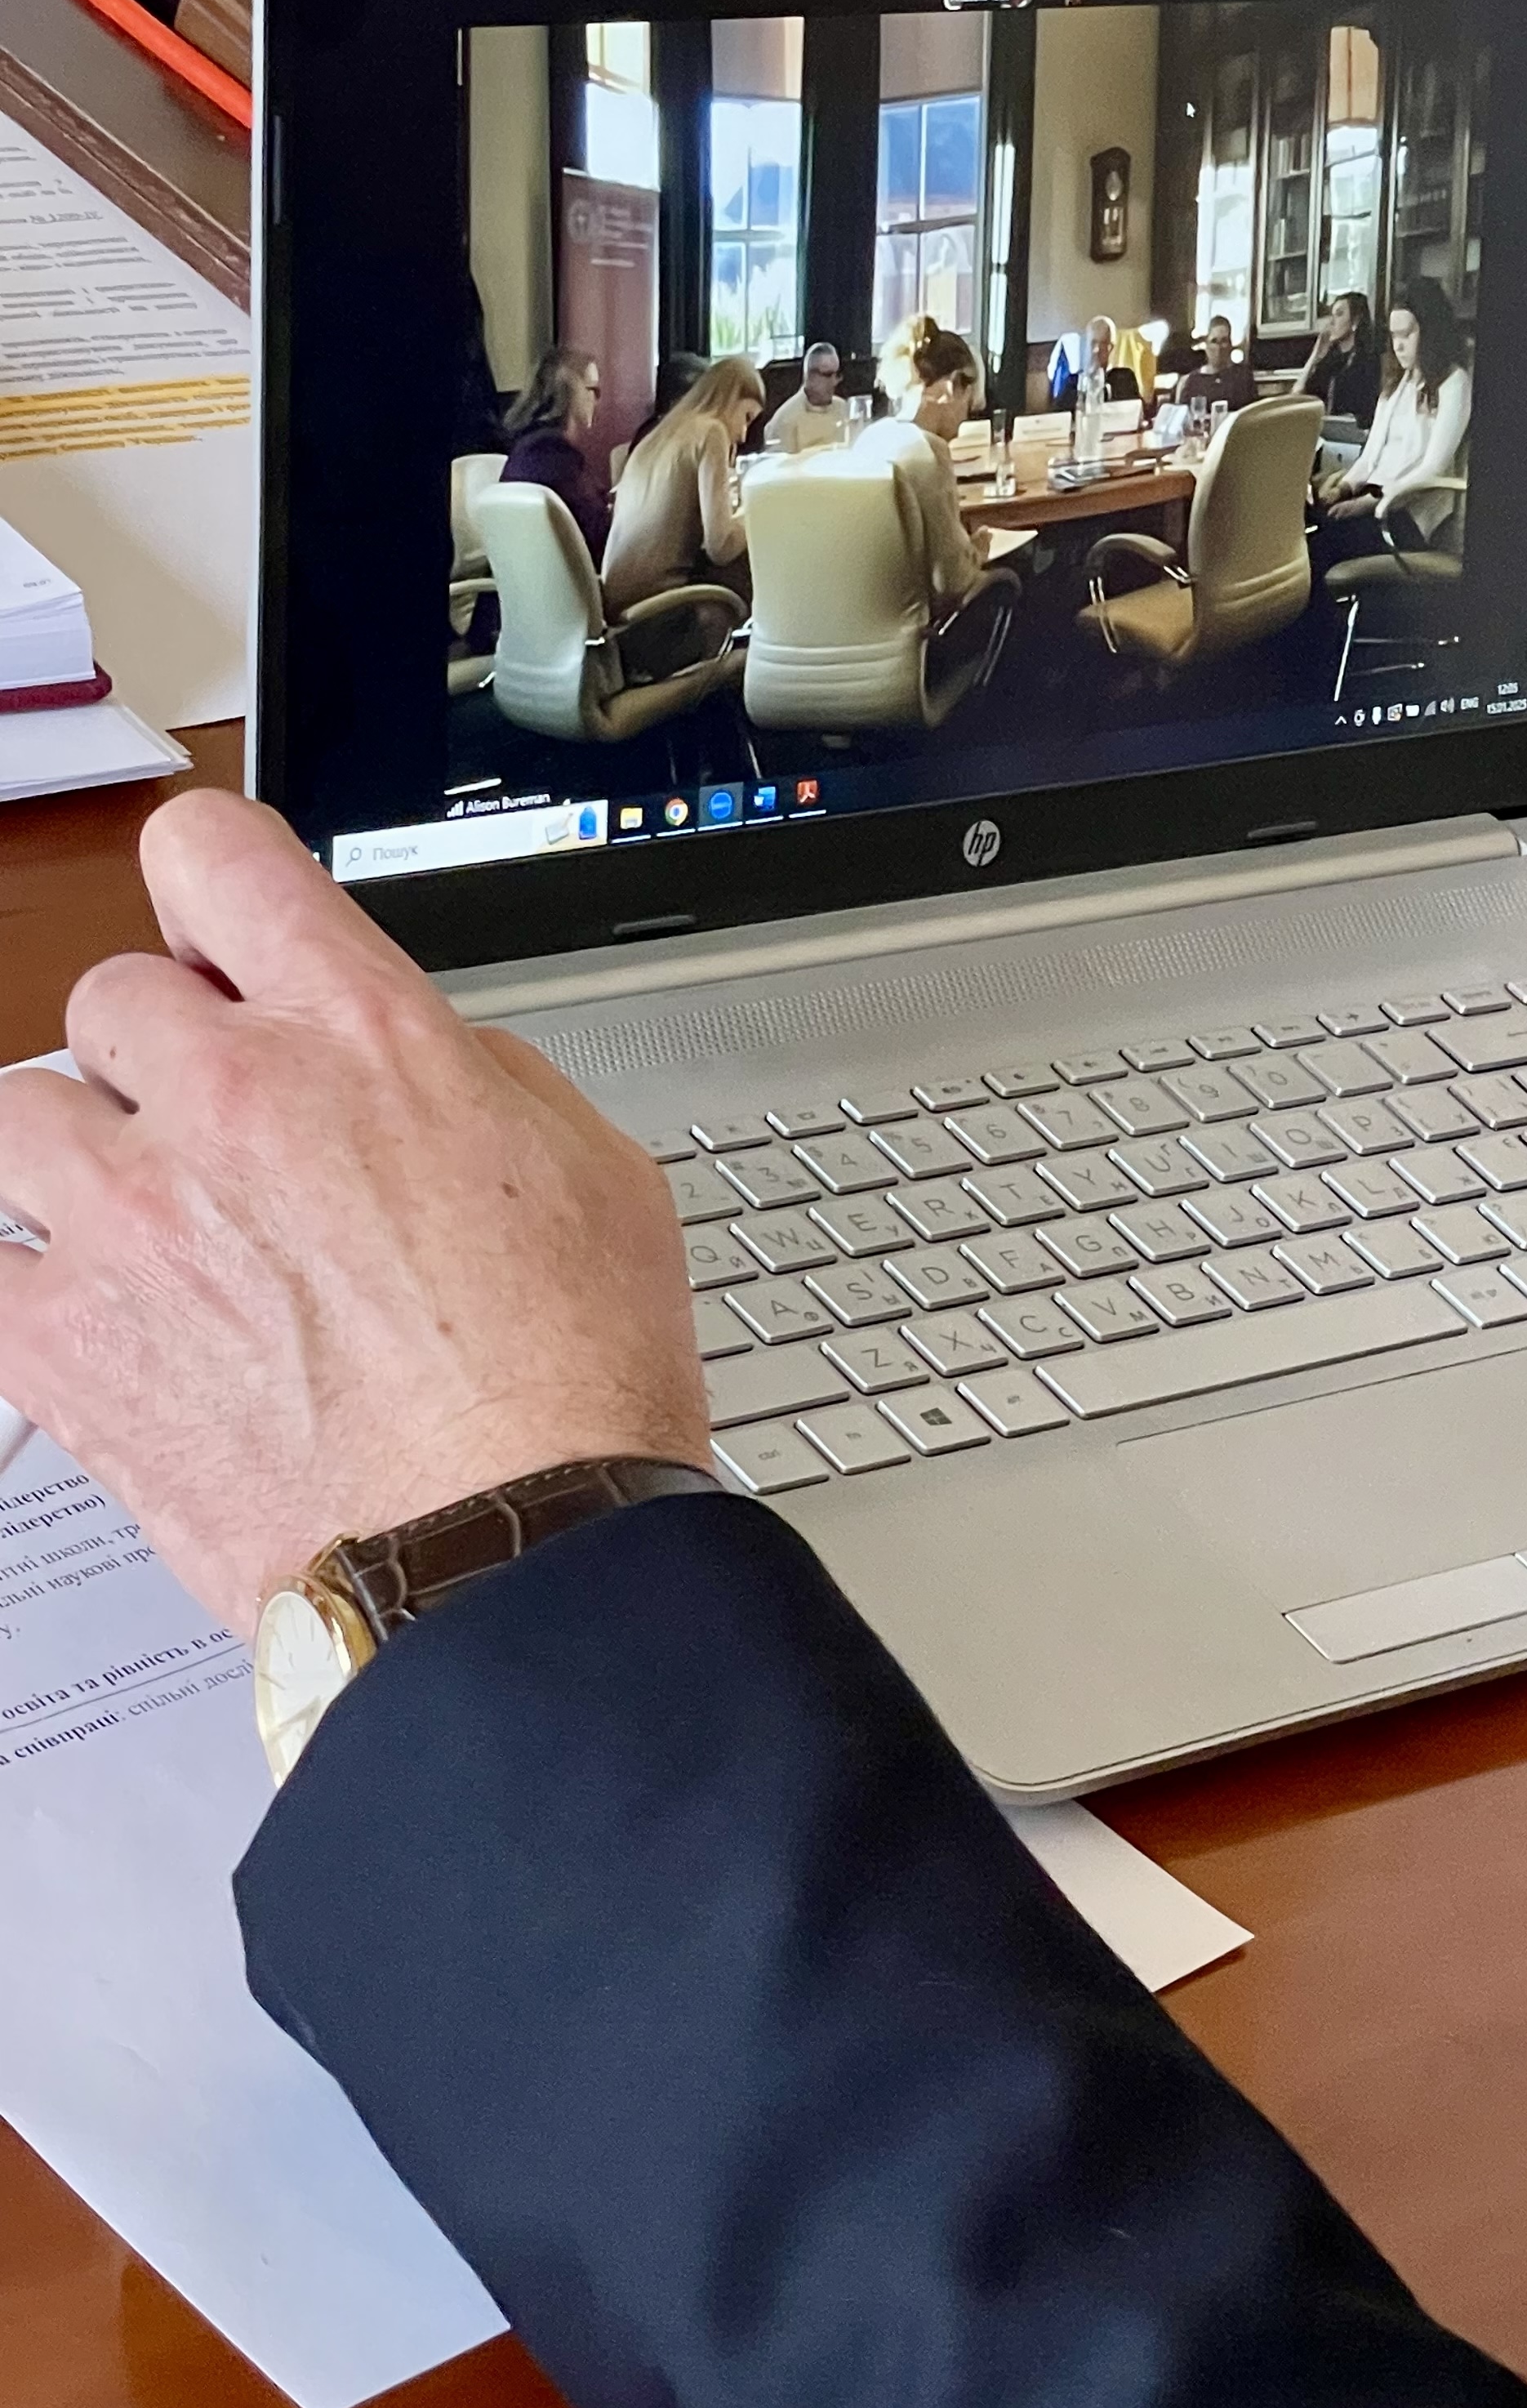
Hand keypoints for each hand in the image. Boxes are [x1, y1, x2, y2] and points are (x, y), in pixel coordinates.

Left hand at [0, 793, 710, 1634]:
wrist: (509, 1551)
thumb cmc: (568, 1382)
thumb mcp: (590, 1161)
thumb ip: (470, 1071)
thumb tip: (402, 1054)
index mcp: (366, 1036)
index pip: (213, 856)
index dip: (211, 885)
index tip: (214, 934)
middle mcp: (234, 1102)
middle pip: (111, 997)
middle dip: (166, 1059)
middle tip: (222, 1135)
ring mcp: (133, 1220)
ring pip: (18, 1115)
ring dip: (77, 1160)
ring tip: (145, 1228)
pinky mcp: (64, 1344)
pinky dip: (26, 1284)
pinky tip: (95, 1316)